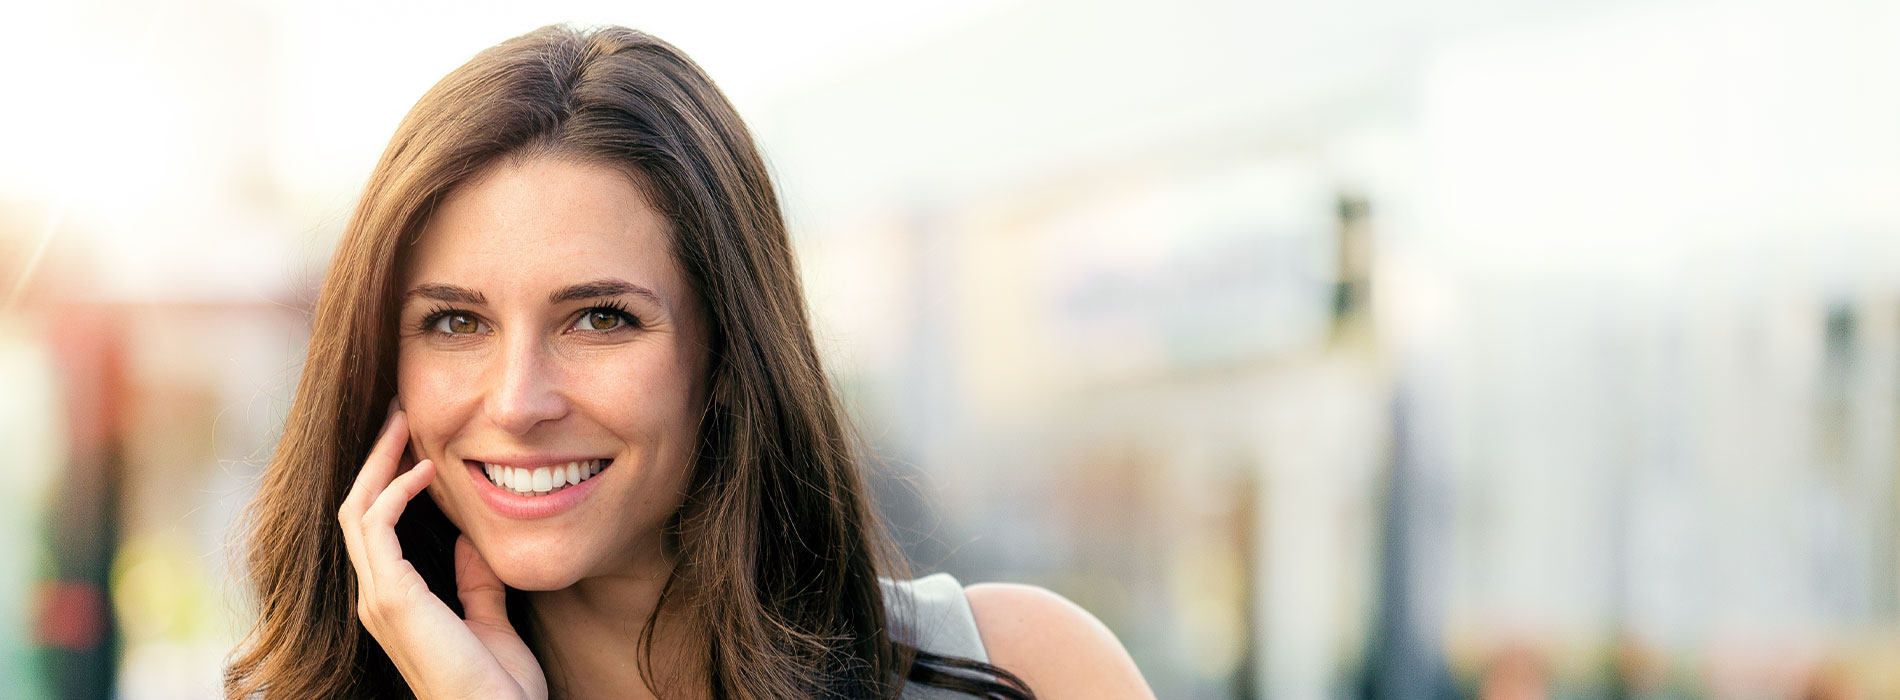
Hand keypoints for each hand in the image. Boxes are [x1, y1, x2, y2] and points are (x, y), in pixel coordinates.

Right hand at [338, 400, 548, 699]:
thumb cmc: (499, 687)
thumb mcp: (492, 622)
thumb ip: (477, 585)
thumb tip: (474, 543)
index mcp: (396, 602)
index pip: (377, 528)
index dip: (389, 480)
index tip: (415, 440)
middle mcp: (377, 598)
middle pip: (358, 510)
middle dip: (376, 458)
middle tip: (398, 412)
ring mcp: (378, 599)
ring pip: (358, 511)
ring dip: (379, 462)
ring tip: (401, 420)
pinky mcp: (391, 599)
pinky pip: (375, 528)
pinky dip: (393, 492)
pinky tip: (423, 469)